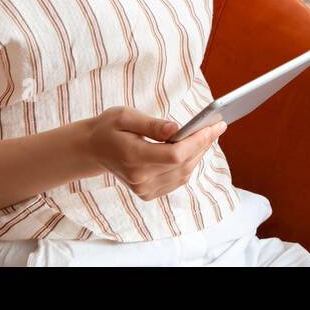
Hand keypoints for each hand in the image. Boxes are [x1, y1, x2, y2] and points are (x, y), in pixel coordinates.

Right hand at [82, 106, 227, 200]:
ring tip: (208, 135)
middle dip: (203, 144)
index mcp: (133, 156)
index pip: (174, 154)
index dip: (198, 141)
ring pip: (183, 174)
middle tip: (217, 126)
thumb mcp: (125, 116)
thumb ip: (151, 124)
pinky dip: (189, 164)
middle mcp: (139, 177)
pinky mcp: (147, 193)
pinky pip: (177, 180)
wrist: (93, 149)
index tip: (214, 125)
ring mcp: (144, 188)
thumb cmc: (109, 128)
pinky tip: (193, 149)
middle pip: (183, 164)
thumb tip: (176, 129)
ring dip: (199, 154)